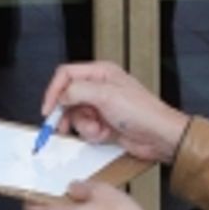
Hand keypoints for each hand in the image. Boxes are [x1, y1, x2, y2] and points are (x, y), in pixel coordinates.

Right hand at [39, 60, 187, 163]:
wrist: (159, 136)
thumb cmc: (144, 112)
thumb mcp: (106, 95)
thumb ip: (78, 91)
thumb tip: (61, 95)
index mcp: (101, 73)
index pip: (66, 75)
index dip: (54, 91)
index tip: (49, 108)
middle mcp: (100, 87)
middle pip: (68, 97)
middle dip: (67, 112)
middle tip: (62, 124)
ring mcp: (101, 107)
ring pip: (76, 115)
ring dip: (83, 126)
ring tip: (96, 129)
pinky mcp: (104, 124)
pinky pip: (86, 128)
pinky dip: (92, 134)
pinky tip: (104, 134)